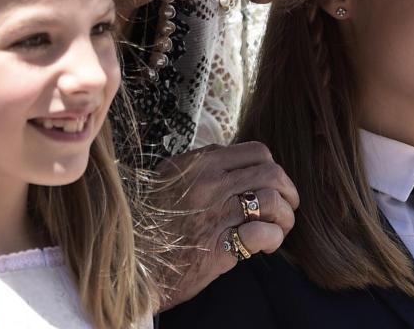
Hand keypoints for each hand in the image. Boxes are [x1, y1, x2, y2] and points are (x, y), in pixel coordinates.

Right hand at [151, 141, 299, 310]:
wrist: (126, 262)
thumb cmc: (149, 220)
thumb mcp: (167, 178)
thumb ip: (199, 166)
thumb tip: (231, 160)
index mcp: (198, 164)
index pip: (256, 151)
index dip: (272, 167)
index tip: (271, 183)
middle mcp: (207, 184)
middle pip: (272, 173)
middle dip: (287, 191)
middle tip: (286, 206)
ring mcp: (213, 215)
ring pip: (272, 201)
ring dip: (285, 216)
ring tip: (279, 228)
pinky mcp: (217, 248)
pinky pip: (262, 234)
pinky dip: (274, 238)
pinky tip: (266, 246)